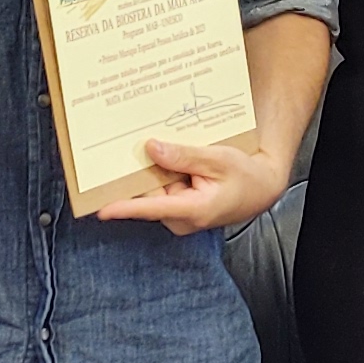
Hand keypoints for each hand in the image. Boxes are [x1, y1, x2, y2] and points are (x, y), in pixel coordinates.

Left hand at [90, 134, 289, 235]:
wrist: (262, 188)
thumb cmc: (245, 176)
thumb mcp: (218, 160)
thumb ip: (184, 156)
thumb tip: (151, 148)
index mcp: (192, 210)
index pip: (151, 208)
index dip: (124, 207)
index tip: (101, 208)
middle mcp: (181, 218)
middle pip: (148, 193)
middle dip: (139, 171)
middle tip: (132, 143)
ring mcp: (179, 215)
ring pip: (154, 189)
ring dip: (153, 170)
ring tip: (158, 144)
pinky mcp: (179, 208)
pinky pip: (162, 189)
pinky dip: (162, 173)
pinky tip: (167, 155)